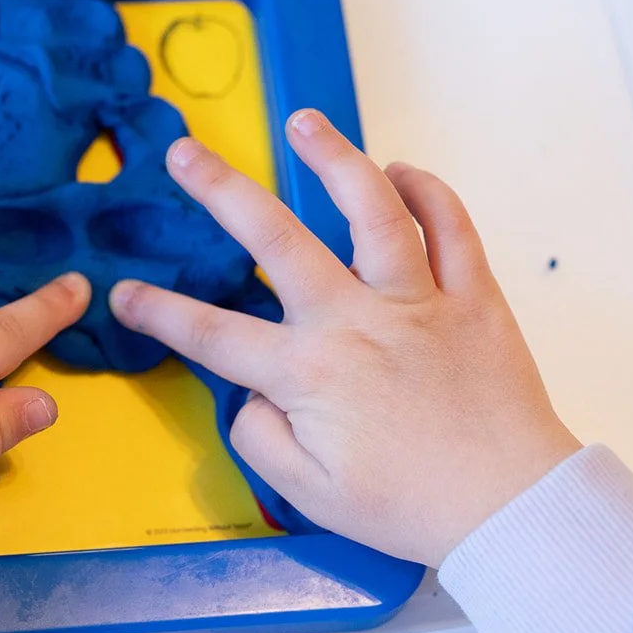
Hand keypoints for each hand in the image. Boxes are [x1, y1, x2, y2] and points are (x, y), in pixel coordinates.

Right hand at [108, 109, 580, 566]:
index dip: (158, 313)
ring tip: (304, 123)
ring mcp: (418, 302)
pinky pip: (452, 228)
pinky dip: (427, 192)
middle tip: (186, 151)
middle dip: (221, 190)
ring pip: (372, 209)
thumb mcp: (309, 494)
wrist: (510, 509)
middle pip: (276, 238)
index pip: (212, 336)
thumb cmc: (409, 508)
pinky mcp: (473, 298)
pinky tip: (401, 172)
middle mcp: (356, 321)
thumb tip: (250, 393)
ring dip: (334, 159)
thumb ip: (261, 436)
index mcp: (309, 374)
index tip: (122, 294)